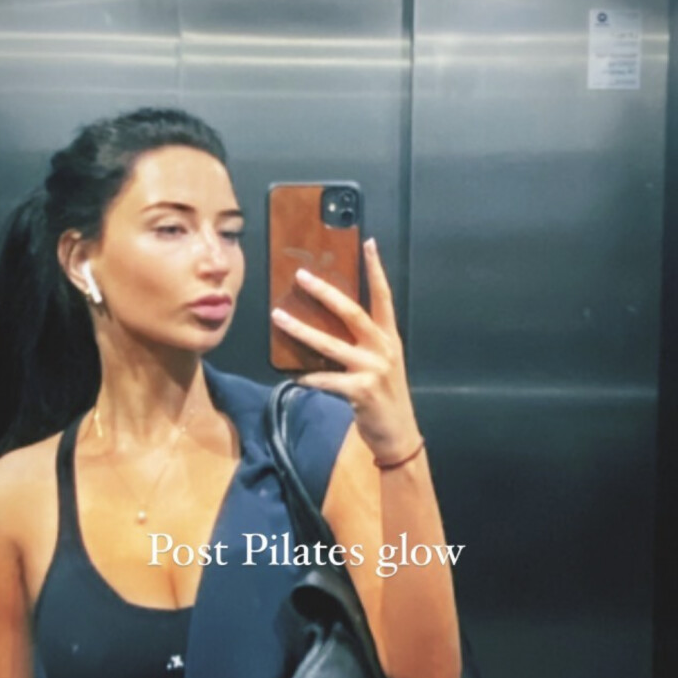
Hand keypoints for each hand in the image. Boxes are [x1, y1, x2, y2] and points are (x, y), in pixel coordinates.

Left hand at [271, 239, 420, 462]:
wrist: (399, 435)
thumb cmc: (385, 398)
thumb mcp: (382, 365)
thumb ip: (363, 345)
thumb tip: (328, 327)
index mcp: (389, 338)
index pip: (383, 296)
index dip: (376, 269)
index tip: (367, 242)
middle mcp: (383, 349)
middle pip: (351, 312)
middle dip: (325, 292)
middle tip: (302, 275)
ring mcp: (372, 369)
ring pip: (331, 344)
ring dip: (301, 330)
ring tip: (279, 318)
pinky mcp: (361, 391)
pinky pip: (326, 380)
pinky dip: (308, 378)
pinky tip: (293, 377)